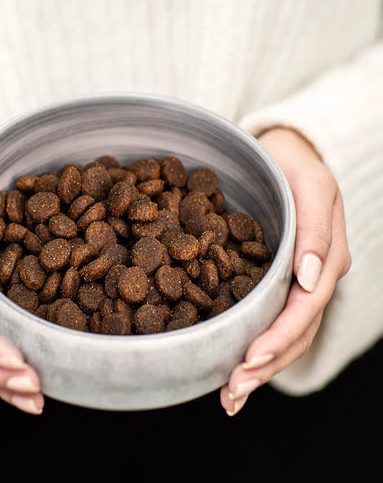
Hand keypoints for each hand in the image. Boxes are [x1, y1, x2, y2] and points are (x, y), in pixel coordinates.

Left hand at [220, 127, 350, 414]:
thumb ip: (315, 229)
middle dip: (264, 366)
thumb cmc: (293, 166)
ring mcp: (298, 285)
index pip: (306, 308)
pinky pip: (271, 322)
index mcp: (325, 260)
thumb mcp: (311, 185)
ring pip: (285, 337)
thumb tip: (312, 278)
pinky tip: (233, 371)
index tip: (250, 360)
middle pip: (295, 333)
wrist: (284, 156)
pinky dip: (254, 350)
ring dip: (259, 370)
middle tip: (231, 394)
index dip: (279, 336)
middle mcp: (314, 280)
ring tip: (229, 397)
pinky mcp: (278, 285)